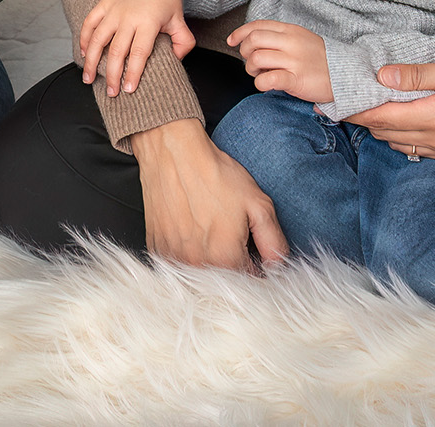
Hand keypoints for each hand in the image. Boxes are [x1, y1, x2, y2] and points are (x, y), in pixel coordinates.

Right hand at [77, 0, 194, 96]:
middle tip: (111, 93)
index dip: (133, 73)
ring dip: (91, 61)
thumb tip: (175, 61)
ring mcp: (114, 9)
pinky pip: (89, 22)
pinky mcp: (104, 3)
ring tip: (88, 79)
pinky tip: (83, 53)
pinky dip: (83, 38)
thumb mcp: (180, 21)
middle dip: (112, 75)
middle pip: (116, 51)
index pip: (139, 53)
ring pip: (97, 39)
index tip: (128, 89)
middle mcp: (128, 16)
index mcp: (148, 22)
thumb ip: (182, 43)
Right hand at [130, 118, 286, 271]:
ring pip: (200, 273)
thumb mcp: (258, 204)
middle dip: (233, 262)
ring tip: (210, 227)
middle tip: (232, 232)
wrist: (174, 152)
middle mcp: (197, 265)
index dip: (256, 264)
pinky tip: (191, 228)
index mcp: (226, 259)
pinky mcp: (157, 248)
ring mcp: (173, 258)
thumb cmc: (215, 174)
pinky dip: (187, 252)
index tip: (252, 246)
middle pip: (224, 280)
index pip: (251, 281)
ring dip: (208, 259)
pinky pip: (177, 262)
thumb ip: (274, 242)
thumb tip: (277, 267)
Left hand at [227, 20, 332, 104]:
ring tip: (259, 74)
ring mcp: (294, 61)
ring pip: (256, 59)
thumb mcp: (301, 39)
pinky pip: (268, 80)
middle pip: (253, 40)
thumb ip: (280, 37)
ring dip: (251, 69)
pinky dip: (260, 84)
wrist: (346, 75)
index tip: (232, 41)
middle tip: (251, 62)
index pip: (257, 26)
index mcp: (291, 30)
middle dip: (244, 52)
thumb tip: (253, 40)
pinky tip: (266, 85)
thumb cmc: (320, 60)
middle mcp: (291, 43)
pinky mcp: (296, 80)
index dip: (239, 33)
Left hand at [348, 56, 434, 162]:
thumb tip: (384, 76)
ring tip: (364, 112)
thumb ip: (421, 75)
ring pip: (402, 144)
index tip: (330, 103)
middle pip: (387, 133)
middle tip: (339, 105)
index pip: (382, 118)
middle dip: (362, 120)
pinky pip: (421, 151)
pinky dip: (403, 139)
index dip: (354, 111)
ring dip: (381, 130)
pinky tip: (399, 126)